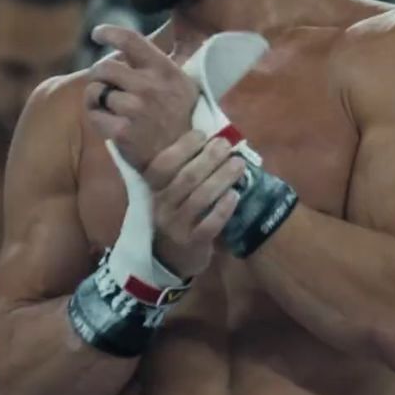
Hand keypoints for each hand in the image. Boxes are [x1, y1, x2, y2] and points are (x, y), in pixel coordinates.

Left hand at [85, 25, 198, 170]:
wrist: (183, 161)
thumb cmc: (180, 120)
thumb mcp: (183, 86)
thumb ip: (162, 63)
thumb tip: (140, 43)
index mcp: (165, 70)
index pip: (130, 39)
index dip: (109, 32)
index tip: (97, 33)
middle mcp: (150, 86)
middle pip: (105, 66)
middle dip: (98, 74)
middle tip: (104, 84)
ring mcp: (136, 109)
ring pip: (95, 90)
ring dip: (95, 97)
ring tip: (107, 106)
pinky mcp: (122, 131)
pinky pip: (94, 114)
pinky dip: (96, 117)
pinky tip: (107, 122)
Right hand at [143, 131, 244, 276]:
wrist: (172, 259)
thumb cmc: (177, 214)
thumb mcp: (171, 192)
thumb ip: (184, 167)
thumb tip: (211, 137)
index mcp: (155, 189)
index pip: (162, 165)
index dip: (182, 147)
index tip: (202, 134)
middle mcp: (162, 207)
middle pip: (185, 178)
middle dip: (208, 158)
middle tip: (226, 145)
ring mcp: (177, 226)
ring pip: (200, 199)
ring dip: (222, 178)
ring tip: (239, 164)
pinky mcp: (193, 243)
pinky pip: (209, 224)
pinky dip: (223, 209)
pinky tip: (235, 196)